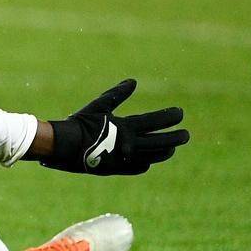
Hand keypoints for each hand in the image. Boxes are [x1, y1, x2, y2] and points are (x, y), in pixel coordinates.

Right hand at [40, 79, 188, 175]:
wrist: (64, 146)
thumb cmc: (80, 123)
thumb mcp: (99, 106)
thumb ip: (117, 94)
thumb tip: (133, 81)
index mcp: (125, 127)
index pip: (154, 121)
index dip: (169, 117)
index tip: (180, 113)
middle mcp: (128, 144)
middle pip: (159, 141)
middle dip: (175, 138)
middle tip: (186, 135)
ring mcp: (124, 158)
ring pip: (152, 156)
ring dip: (164, 152)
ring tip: (172, 148)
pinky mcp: (116, 168)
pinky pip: (137, 167)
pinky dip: (145, 163)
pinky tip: (149, 161)